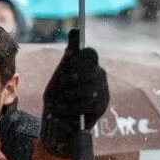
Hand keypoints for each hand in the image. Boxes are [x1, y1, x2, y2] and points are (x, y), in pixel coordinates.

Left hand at [38, 29, 109, 159]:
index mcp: (86, 67)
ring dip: (69, 94)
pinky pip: (89, 101)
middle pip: (88, 66)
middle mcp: (98, 75)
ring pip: (88, 83)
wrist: (58, 129)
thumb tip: (75, 31)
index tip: (67, 64)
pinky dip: (72, 106)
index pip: (88, 53)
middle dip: (69, 77)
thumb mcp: (57, 77)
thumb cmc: (57, 101)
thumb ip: (69, 57)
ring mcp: (102, 89)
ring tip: (60, 102)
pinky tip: (66, 111)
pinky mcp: (102, 105)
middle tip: (58, 89)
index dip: (77, 56)